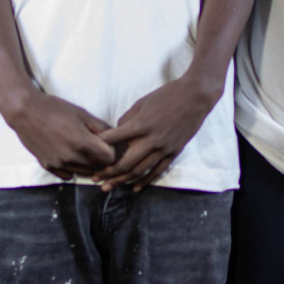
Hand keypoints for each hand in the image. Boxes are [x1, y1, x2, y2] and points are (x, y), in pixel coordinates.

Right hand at [3, 88, 116, 178]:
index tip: (107, 144)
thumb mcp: (80, 113)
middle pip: (98, 167)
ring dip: (88, 165)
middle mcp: (72, 157)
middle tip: (97, 148)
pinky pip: (68, 175)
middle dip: (102, 159)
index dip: (111, 151)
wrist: (24, 112)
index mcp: (82, 142)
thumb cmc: (53, 108)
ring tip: (83, 151)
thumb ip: (99, 127)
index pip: (109, 158)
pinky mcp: (48, 166)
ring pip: (84, 173)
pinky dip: (72, 169)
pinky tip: (70, 157)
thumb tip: (113, 136)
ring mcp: (59, 164)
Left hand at [92, 75, 219, 191]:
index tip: (88, 152)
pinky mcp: (173, 152)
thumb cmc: (167, 95)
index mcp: (140, 125)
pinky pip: (157, 171)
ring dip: (122, 181)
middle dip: (107, 172)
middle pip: (124, 163)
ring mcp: (163, 149)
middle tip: (95, 179)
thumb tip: (117, 130)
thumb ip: (128, 118)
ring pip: (139, 171)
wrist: (196, 96)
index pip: (113, 140)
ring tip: (109, 187)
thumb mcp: (142, 102)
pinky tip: (135, 188)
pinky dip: (145, 181)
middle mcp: (150, 140)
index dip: (98, 147)